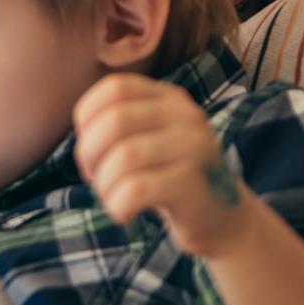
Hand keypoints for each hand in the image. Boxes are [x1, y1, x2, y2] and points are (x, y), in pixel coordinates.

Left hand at [73, 73, 252, 257]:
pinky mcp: (194, 186)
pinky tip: (124, 214)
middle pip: (115, 120)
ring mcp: (195, 149)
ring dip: (104, 185)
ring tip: (111, 198)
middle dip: (89, 153)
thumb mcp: (148, 137)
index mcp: (169, 97)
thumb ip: (118, 121)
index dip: (87, 117)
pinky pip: (137, 189)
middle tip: (94, 177)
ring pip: (124, 157)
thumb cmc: (169, 175)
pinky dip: (117, 205)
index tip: (89, 146)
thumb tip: (81, 131)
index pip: (115, 87)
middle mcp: (186, 116)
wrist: (222, 218)